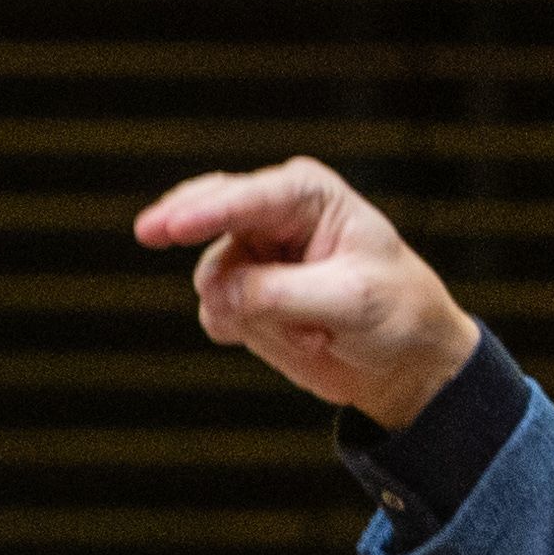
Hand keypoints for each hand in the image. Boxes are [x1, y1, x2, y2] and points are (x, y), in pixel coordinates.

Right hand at [132, 155, 485, 428]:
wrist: (404, 360)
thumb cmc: (396, 311)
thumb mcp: (350, 299)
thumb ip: (280, 293)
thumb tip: (219, 295)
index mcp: (306, 194)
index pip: (246, 197)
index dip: (205, 211)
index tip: (169, 227)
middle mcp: (271, 217)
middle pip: (205, 214)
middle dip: (184, 225)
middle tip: (149, 232)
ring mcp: (251, 257)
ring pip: (213, 280)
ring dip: (256, 316)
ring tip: (313, 332)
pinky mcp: (241, 297)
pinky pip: (215, 313)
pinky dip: (250, 334)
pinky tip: (298, 340)